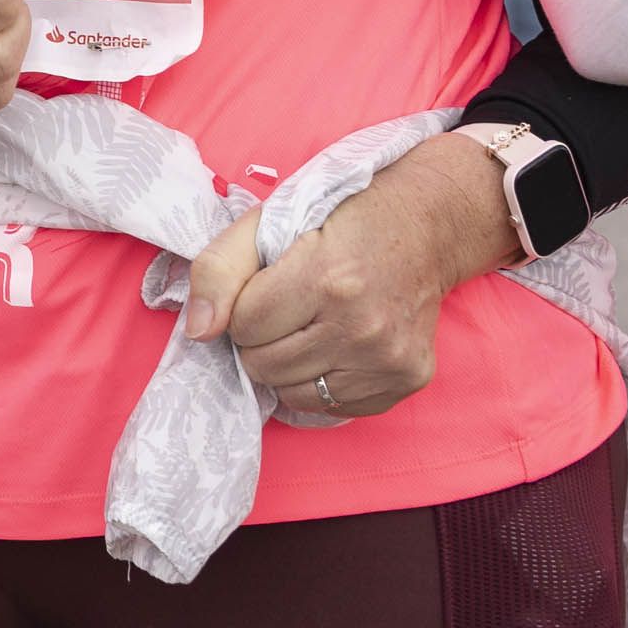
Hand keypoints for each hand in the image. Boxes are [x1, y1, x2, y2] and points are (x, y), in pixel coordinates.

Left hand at [178, 133, 516, 416]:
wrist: (428, 226)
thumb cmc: (342, 220)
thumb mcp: (269, 222)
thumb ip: (219, 268)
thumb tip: (198, 332)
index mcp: (326, 278)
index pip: (243, 327)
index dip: (244, 306)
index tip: (267, 286)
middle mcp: (362, 327)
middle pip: (264, 367)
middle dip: (262, 338)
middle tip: (287, 308)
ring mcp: (389, 359)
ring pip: (294, 395)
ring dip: (288, 364)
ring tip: (310, 326)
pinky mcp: (408, 380)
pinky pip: (334, 407)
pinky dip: (323, 382)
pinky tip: (339, 345)